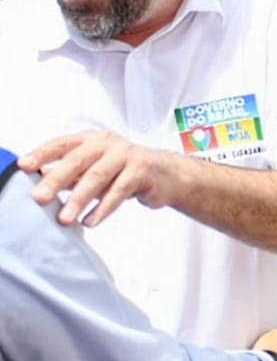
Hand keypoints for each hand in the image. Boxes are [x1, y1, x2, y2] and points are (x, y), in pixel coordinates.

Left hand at [20, 131, 181, 226]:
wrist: (167, 175)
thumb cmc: (126, 170)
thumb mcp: (96, 168)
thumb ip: (73, 173)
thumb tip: (43, 180)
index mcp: (92, 139)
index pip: (62, 144)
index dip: (42, 154)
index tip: (24, 167)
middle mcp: (108, 143)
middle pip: (78, 160)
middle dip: (57, 180)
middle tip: (40, 197)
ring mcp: (127, 155)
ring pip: (98, 177)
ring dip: (79, 199)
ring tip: (65, 218)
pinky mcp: (142, 171)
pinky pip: (119, 191)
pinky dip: (103, 208)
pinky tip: (91, 220)